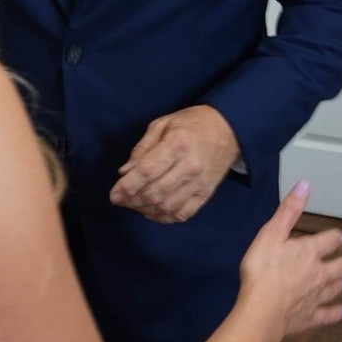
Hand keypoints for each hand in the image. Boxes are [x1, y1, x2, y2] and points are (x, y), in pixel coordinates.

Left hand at [109, 105, 239, 222]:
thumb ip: (142, 149)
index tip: (113, 195)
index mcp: (176, 145)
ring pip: (167, 207)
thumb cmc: (190, 123)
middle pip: (155, 193)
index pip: (146, 172)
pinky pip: (183, 214)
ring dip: (146, 209)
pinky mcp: (206, 195)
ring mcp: (200, 184)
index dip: (127, 187)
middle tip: (121, 200)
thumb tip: (124, 172)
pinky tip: (152, 212)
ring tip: (134, 205)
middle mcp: (189, 167)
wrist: (228, 129)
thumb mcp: (162, 125)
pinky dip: (164, 218)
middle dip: (132, 200)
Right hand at [239, 180, 341, 335]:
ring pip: (334, 289)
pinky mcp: (310, 317)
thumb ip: (289, 211)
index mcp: (309, 251)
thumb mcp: (271, 233)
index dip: (334, 237)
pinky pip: (327, 315)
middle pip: (339, 267)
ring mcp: (316, 297)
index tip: (339, 236)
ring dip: (341, 283)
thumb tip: (305, 184)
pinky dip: (336, 313)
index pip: (328, 241)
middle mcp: (319, 273)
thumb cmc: (263, 268)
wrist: (262, 308)